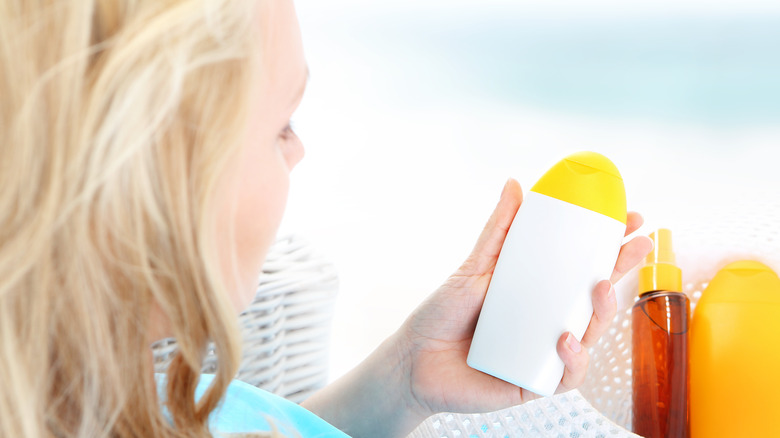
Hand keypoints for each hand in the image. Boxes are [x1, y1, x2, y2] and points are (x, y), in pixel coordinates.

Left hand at [396, 178, 652, 415]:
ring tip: (599, 288)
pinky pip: (568, 374)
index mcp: (537, 291)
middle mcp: (547, 320)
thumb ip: (499, 230)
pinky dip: (573, 358)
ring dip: (602, 312)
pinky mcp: (537, 382)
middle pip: (595, 297)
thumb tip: (515, 184)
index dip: (610, 245)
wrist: (414, 359)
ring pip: (590, 334)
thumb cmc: (444, 314)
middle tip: (637, 246)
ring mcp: (545, 352)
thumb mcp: (474, 267)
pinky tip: (564, 339)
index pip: (582, 266)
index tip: (632, 219)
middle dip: (622, 271)